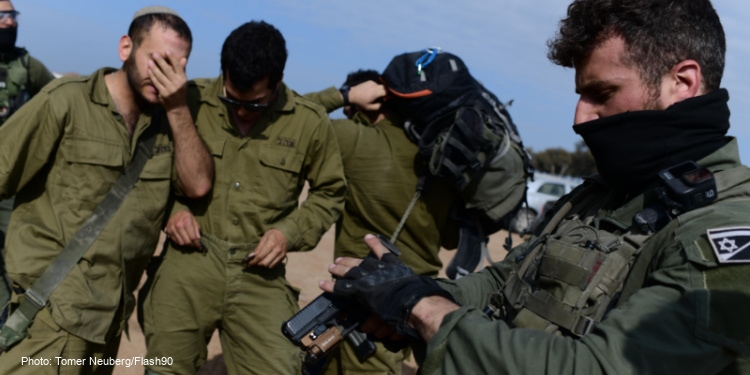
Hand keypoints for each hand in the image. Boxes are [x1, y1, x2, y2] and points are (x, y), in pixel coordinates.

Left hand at [148, 50, 187, 110]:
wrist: (177, 107)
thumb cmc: (180, 91)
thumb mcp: (183, 81)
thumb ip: (182, 70)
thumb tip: (183, 58)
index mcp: (183, 79)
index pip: (177, 66)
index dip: (172, 58)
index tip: (167, 51)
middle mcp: (177, 83)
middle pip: (167, 70)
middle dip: (160, 61)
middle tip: (154, 54)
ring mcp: (170, 89)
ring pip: (160, 76)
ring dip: (154, 68)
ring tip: (150, 61)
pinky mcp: (163, 93)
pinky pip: (156, 83)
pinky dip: (152, 76)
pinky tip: (149, 70)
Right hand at [165, 210, 201, 248]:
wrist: (175, 212)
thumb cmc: (186, 216)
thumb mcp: (194, 220)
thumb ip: (197, 229)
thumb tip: (198, 238)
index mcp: (186, 222)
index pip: (192, 237)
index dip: (197, 243)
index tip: (199, 246)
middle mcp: (178, 226)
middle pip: (187, 241)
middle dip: (192, 245)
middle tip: (195, 245)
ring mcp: (173, 229)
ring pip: (181, 243)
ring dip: (186, 245)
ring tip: (190, 243)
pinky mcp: (169, 232)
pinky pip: (176, 242)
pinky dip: (181, 243)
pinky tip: (184, 240)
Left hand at [245, 229, 287, 267]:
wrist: (284, 234)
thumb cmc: (272, 235)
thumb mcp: (263, 238)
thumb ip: (258, 248)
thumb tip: (250, 257)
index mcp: (271, 244)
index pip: (260, 256)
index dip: (253, 261)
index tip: (248, 264)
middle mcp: (277, 250)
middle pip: (265, 263)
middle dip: (258, 264)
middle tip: (254, 262)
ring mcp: (281, 255)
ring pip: (269, 266)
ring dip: (263, 265)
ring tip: (260, 262)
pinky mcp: (283, 257)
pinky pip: (274, 265)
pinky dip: (269, 265)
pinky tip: (266, 261)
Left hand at [320, 234, 454, 341]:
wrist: (410, 301)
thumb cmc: (418, 296)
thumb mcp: (416, 286)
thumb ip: (408, 286)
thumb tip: (410, 292)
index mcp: (394, 267)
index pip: (383, 253)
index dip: (375, 245)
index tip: (368, 237)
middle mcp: (379, 269)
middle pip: (362, 262)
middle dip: (351, 260)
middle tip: (340, 259)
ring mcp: (368, 278)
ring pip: (350, 272)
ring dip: (340, 269)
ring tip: (331, 266)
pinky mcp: (359, 289)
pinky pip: (341, 287)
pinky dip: (331, 285)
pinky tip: (322, 283)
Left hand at [348, 81, 386, 110]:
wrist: (351, 95)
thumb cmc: (360, 102)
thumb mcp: (369, 108)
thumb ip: (378, 106)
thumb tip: (383, 102)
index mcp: (375, 92)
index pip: (387, 91)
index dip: (388, 95)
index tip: (386, 99)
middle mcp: (374, 86)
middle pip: (385, 87)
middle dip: (385, 92)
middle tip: (383, 97)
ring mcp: (372, 82)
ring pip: (380, 85)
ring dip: (380, 90)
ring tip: (376, 95)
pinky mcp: (369, 81)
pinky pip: (376, 84)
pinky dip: (376, 88)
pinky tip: (371, 92)